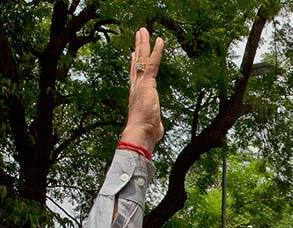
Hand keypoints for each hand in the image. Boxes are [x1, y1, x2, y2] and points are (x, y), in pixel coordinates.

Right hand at [120, 28, 164, 153]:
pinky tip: (159, 40)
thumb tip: (157, 129)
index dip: (134, 64)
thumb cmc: (145, 133)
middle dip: (137, 47)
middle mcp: (136, 87)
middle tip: (139, 35)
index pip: (134, 76)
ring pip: (142, 58)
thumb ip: (154, 123)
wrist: (140, 132)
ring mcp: (140, 83)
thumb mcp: (152, 125)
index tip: (133, 54)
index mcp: (136, 95)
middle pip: (136, 62)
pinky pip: (152, 63)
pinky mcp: (147, 83)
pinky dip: (156, 51)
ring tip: (144, 30)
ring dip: (143, 43)